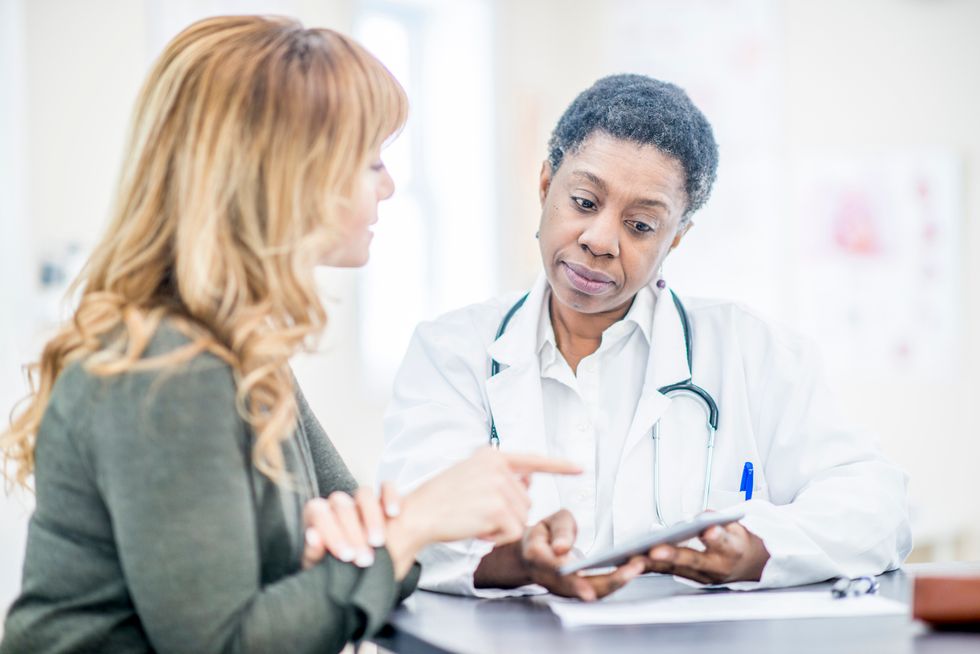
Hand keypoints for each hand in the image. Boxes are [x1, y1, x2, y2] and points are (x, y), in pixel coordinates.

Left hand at [301, 483, 400, 569]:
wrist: (361, 566)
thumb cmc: (334, 567)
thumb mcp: (321, 567)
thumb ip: (313, 552)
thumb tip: (313, 537)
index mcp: (317, 516)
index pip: (319, 513)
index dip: (332, 534)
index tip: (346, 556)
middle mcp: (338, 503)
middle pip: (343, 506)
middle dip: (354, 534)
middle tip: (364, 559)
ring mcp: (360, 499)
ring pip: (364, 494)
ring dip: (372, 517)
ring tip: (378, 542)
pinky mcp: (382, 496)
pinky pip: (386, 486)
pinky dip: (390, 497)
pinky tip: (393, 513)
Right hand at [384, 448, 580, 578]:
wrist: (417, 515)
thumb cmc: (439, 500)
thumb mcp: (471, 476)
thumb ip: (500, 477)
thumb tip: (529, 481)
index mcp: (491, 455)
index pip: (532, 459)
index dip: (559, 465)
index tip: (580, 468)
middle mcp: (498, 467)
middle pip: (526, 501)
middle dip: (507, 514)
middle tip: (476, 512)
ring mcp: (499, 487)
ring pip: (521, 519)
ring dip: (501, 528)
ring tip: (473, 519)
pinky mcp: (498, 509)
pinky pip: (512, 533)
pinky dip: (496, 538)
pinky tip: (475, 530)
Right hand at [519, 509, 645, 600]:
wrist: (532, 550)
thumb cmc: (544, 533)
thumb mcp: (550, 521)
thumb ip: (559, 531)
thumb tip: (561, 548)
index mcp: (538, 556)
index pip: (557, 572)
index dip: (574, 583)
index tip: (589, 592)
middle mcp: (549, 577)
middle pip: (579, 587)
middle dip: (607, 582)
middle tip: (632, 570)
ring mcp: (562, 587)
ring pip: (589, 591)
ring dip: (614, 584)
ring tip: (636, 568)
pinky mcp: (575, 589)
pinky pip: (595, 589)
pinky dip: (613, 583)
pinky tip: (629, 572)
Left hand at [642, 521, 769, 584]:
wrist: (748, 565)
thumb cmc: (736, 541)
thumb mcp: (736, 525)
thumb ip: (718, 519)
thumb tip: (699, 518)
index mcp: (732, 550)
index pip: (723, 542)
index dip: (715, 537)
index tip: (708, 530)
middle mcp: (717, 567)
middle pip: (693, 561)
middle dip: (674, 556)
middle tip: (656, 550)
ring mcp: (703, 577)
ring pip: (675, 570)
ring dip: (654, 565)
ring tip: (635, 557)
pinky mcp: (691, 580)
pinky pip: (668, 573)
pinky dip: (651, 568)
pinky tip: (634, 562)